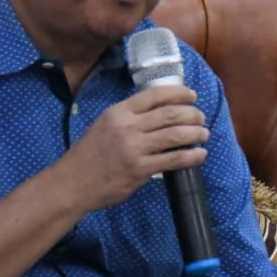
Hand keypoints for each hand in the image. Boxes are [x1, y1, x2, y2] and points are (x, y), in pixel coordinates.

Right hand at [64, 85, 208, 210]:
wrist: (72, 183)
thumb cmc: (88, 154)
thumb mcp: (104, 125)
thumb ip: (129, 118)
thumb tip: (159, 114)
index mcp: (119, 112)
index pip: (154, 95)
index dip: (179, 93)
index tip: (192, 96)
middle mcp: (128, 126)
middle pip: (170, 114)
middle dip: (192, 114)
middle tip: (201, 118)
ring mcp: (135, 148)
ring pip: (175, 135)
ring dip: (195, 133)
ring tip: (204, 134)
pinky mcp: (140, 169)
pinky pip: (173, 159)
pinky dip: (191, 156)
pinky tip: (199, 155)